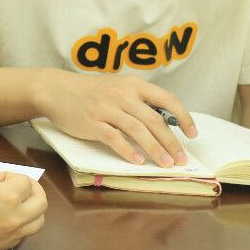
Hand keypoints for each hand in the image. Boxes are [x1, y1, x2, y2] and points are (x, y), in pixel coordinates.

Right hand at [0, 172, 47, 249]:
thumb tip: (4, 185)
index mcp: (9, 196)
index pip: (26, 182)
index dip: (13, 177)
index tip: (0, 179)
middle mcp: (16, 216)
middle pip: (41, 202)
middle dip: (33, 192)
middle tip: (22, 189)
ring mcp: (12, 234)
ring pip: (38, 222)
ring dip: (33, 211)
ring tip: (21, 206)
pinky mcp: (4, 246)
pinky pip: (23, 235)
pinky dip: (22, 225)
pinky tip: (9, 220)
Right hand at [37, 71, 196, 166]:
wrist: (57, 90)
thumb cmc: (90, 91)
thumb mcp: (117, 87)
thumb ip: (138, 102)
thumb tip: (163, 125)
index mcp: (133, 84)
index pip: (166, 99)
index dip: (183, 117)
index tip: (192, 134)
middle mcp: (122, 95)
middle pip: (154, 120)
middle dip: (171, 142)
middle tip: (181, 159)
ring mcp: (107, 109)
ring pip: (138, 131)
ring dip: (154, 149)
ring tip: (165, 164)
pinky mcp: (92, 123)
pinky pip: (114, 138)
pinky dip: (127, 151)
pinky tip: (137, 161)